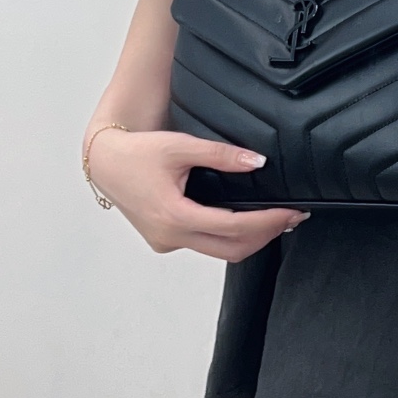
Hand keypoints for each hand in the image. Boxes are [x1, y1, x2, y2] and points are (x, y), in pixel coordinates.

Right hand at [85, 128, 309, 262]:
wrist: (105, 162)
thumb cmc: (137, 152)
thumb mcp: (181, 146)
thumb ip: (221, 155)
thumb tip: (257, 162)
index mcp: (174, 216)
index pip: (235, 227)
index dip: (268, 222)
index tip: (292, 212)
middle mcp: (170, 236)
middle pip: (232, 249)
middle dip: (266, 235)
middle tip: (292, 218)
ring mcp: (166, 242)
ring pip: (219, 252)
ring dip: (250, 239)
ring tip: (276, 220)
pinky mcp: (164, 240)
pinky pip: (204, 245)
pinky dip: (228, 237)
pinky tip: (244, 221)